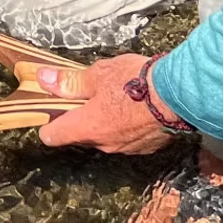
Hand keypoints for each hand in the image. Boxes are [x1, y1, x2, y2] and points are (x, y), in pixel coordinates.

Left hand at [34, 53, 175, 155]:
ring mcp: (127, 148)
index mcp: (88, 127)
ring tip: (112, 97)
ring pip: (104, 136)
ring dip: (104, 121)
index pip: (55, 136)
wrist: (179, 95)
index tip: (48, 111)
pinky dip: (125, 126)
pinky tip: (132, 108)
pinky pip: (126, 138)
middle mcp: (105, 143)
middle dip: (78, 117)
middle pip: (80, 135)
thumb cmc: (136, 82)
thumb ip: (70, 81)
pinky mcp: (147, 147)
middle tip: (83, 95)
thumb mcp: (98, 74)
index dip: (47, 124)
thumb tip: (44, 80)